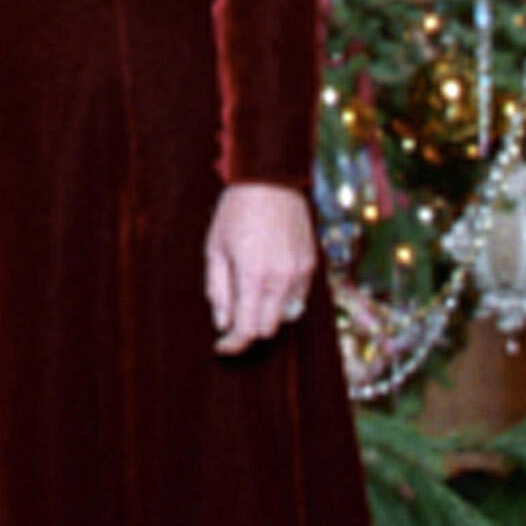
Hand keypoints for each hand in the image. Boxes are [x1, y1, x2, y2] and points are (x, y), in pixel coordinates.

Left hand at [205, 181, 316, 354]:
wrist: (271, 179)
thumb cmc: (236, 210)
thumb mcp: (215, 248)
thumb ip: (218, 289)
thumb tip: (222, 323)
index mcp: (254, 275)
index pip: (247, 330)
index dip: (232, 344)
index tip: (221, 346)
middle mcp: (282, 278)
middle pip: (268, 329)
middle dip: (248, 329)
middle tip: (232, 319)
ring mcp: (300, 273)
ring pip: (286, 316)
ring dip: (267, 314)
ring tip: (250, 295)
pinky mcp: (310, 265)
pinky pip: (298, 297)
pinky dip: (282, 299)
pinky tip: (267, 281)